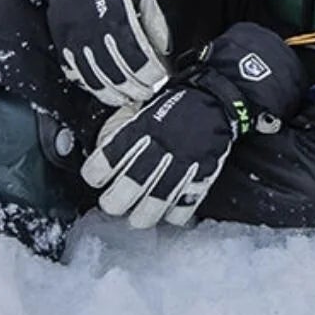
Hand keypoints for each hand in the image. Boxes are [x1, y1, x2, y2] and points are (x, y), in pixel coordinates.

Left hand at [81, 23, 308, 228]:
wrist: (219, 98)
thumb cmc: (178, 105)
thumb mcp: (145, 106)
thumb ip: (123, 127)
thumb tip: (98, 144)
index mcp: (142, 129)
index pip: (106, 160)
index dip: (95, 173)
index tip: (96, 176)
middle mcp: (161, 148)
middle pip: (127, 189)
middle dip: (115, 202)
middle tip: (113, 202)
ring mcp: (184, 163)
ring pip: (155, 203)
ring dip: (142, 215)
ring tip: (138, 216)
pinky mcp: (204, 172)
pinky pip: (187, 203)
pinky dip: (176, 214)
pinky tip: (169, 213)